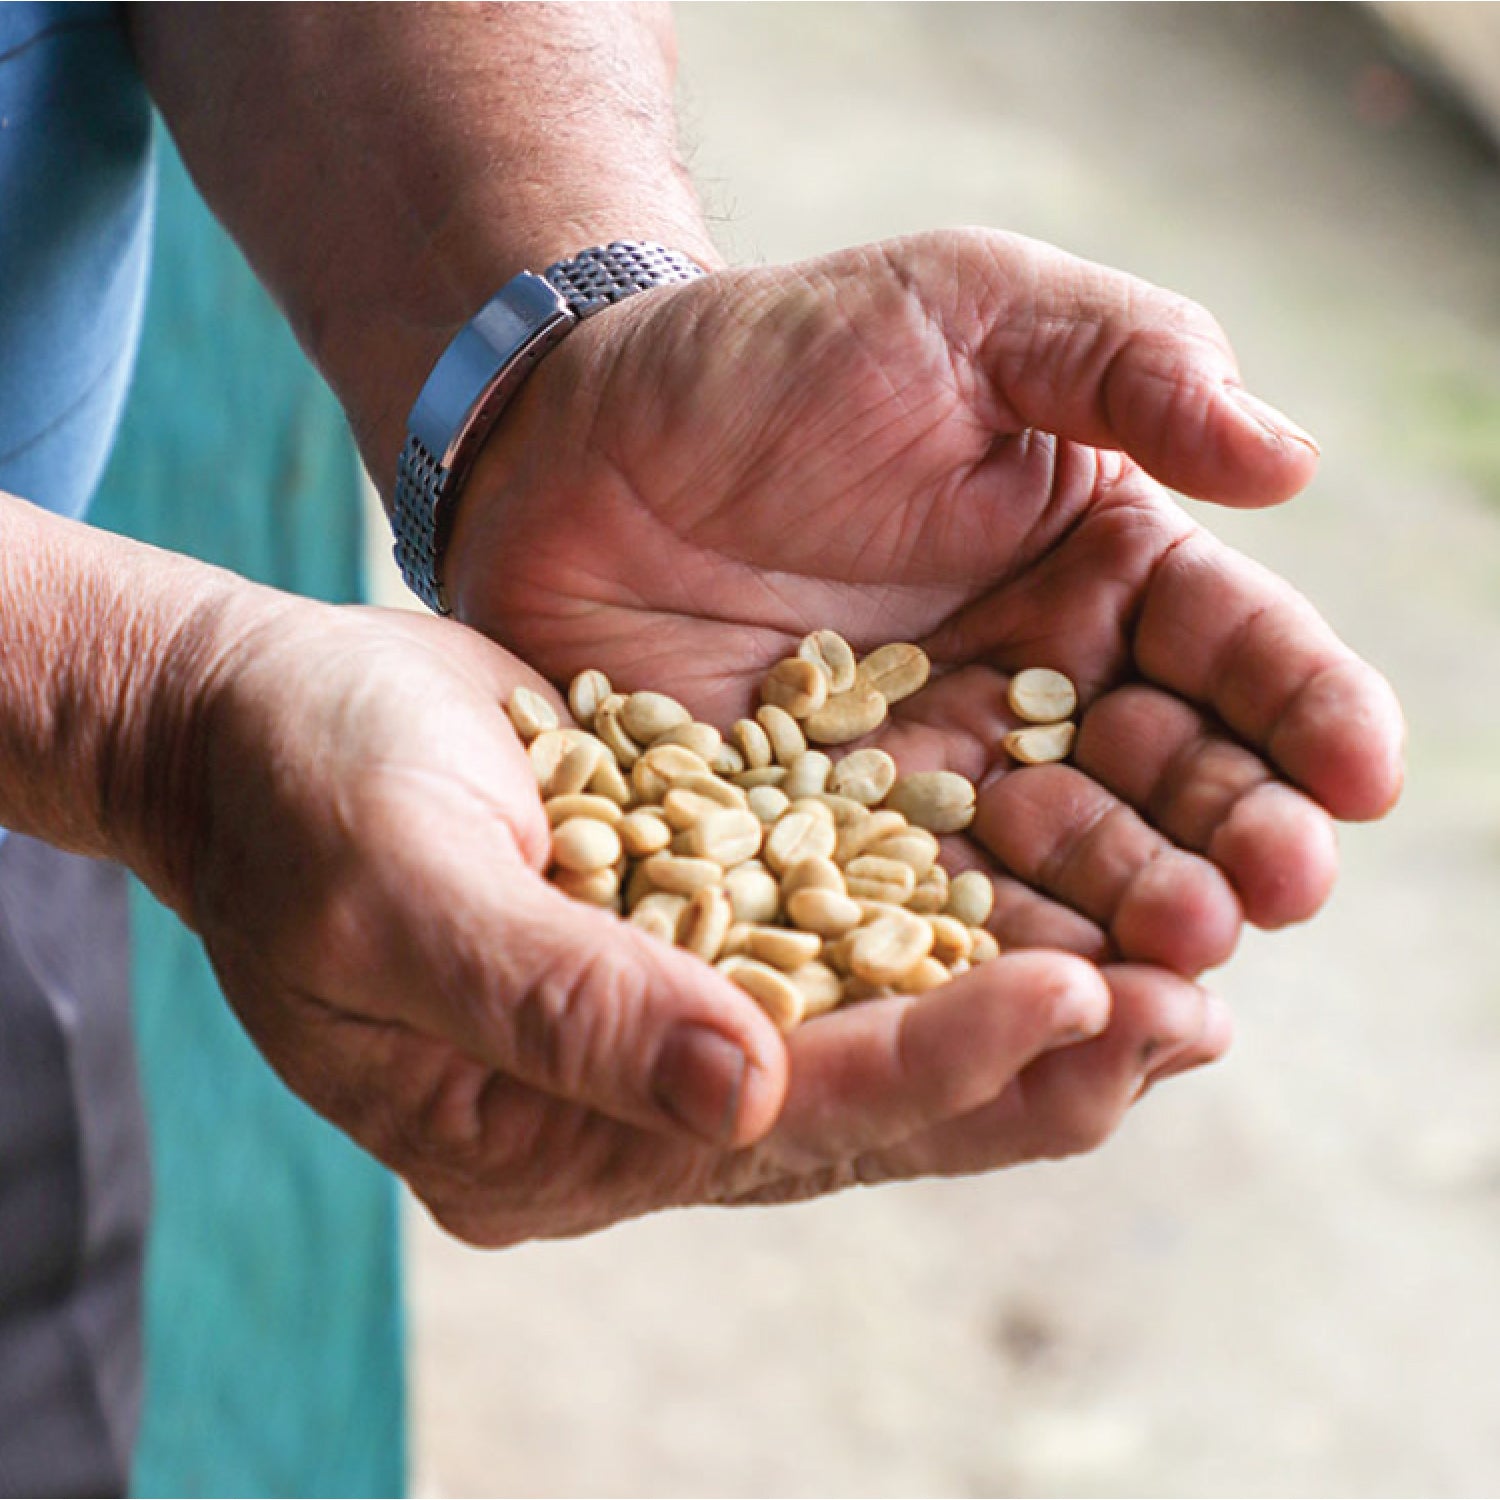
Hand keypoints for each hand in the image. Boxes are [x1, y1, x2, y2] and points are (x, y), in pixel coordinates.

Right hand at [158, 590, 1226, 1244]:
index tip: (1074, 994)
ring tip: (1178, 986)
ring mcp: (662, 1034)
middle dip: (1023, 1070)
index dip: (925, 1065)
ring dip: (1024, 1022)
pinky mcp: (694, 945)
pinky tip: (1071, 917)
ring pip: (876, 1049)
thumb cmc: (294, 798)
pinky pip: (851, 965)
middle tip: (1187, 1018)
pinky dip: (960, 944)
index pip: (766, 1125)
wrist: (260, 725)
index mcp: (535, 1138)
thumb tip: (739, 1095)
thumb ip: (555, 1001)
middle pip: (852, 1117)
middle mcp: (618, 1111)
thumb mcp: (395, 890)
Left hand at [446, 228, 1404, 979]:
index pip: (1225, 647)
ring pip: (1050, 868)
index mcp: (1092, 569)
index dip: (1302, 708)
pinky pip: (907, 910)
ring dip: (1124, 917)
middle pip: (1157, 781)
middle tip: (1271, 888)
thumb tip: (1291, 458)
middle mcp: (1027, 689)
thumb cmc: (770, 359)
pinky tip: (1026, 996)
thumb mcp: (961, 312)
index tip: (1361, 771)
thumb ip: (1124, 367)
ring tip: (1180, 957)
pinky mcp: (819, 841)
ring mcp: (924, 779)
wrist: (579, 436)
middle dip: (1227, 834)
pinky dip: (970, 955)